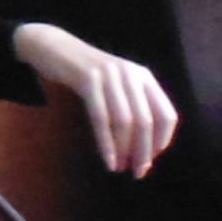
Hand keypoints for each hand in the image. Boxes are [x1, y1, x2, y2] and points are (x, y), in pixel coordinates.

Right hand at [15, 25, 180, 176]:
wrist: (55, 48)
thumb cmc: (88, 74)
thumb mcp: (118, 84)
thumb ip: (133, 107)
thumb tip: (145, 150)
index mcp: (144, 77)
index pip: (166, 115)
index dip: (161, 141)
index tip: (151, 159)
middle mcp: (131, 75)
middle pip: (146, 121)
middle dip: (143, 151)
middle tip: (138, 172)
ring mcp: (109, 76)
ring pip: (124, 121)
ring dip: (124, 150)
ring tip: (120, 168)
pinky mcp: (87, 79)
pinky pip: (101, 117)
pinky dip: (106, 142)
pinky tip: (108, 159)